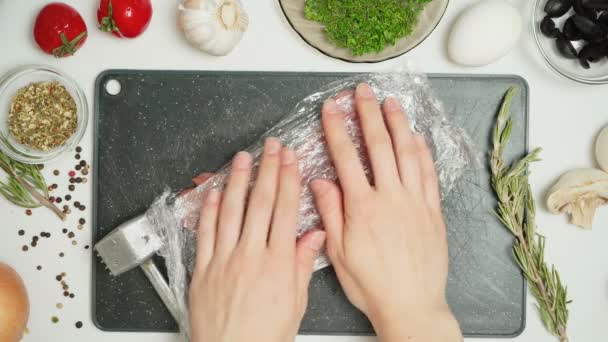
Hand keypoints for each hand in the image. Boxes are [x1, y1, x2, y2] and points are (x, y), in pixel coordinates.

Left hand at [189, 138, 325, 341]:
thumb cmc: (265, 335)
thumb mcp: (296, 302)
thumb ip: (303, 264)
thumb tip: (314, 237)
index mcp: (277, 262)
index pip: (285, 210)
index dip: (288, 180)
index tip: (290, 160)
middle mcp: (250, 255)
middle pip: (260, 203)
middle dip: (267, 170)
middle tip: (271, 148)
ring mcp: (224, 259)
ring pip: (231, 211)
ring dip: (237, 180)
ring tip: (242, 158)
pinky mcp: (203, 268)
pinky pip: (205, 232)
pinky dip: (208, 209)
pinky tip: (213, 191)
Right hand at [311, 83, 461, 340]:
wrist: (412, 306)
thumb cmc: (373, 285)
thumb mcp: (340, 253)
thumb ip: (331, 213)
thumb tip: (320, 181)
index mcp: (362, 207)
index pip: (346, 157)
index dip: (337, 129)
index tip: (331, 108)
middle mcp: (390, 198)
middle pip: (379, 146)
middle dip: (368, 114)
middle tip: (363, 92)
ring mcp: (415, 202)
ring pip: (407, 153)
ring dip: (398, 124)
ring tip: (391, 102)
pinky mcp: (433, 211)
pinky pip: (429, 174)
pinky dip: (423, 152)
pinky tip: (417, 137)